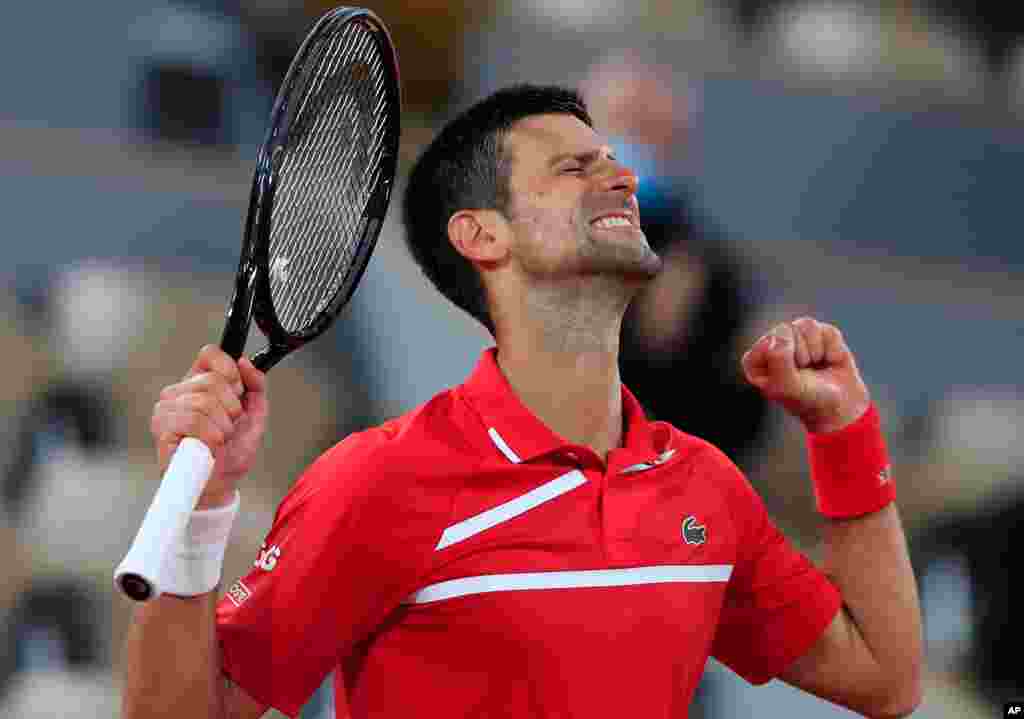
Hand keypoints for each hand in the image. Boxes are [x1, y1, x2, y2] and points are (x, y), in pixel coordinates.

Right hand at [150, 345, 267, 507]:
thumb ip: (256, 385)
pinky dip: (210, 435)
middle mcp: (179, 392)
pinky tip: (210, 445)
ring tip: (218, 438)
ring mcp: (166, 410)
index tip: (237, 392)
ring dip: (222, 426)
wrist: (220, 484)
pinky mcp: (161, 429)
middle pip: (213, 380)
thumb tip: (246, 363)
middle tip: (227, 425)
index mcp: (198, 383)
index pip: (209, 354)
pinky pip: (193, 420)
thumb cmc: (231, 451)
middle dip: (232, 408)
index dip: (230, 371)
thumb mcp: (254, 414)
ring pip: (204, 401)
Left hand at [741, 317, 869, 433]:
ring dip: (816, 351)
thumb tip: (781, 334)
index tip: (789, 379)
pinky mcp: (819, 334)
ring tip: (815, 366)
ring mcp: (796, 337)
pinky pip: (827, 331)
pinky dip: (832, 349)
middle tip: (805, 373)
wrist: (840, 407)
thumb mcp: (788, 387)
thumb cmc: (808, 399)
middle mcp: (772, 345)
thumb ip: (779, 360)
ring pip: (806, 325)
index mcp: (755, 360)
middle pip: (785, 330)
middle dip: (801, 354)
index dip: (784, 361)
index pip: (767, 343)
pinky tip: (829, 361)